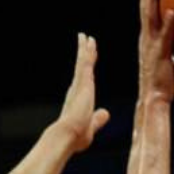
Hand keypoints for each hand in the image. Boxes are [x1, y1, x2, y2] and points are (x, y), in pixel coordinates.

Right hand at [57, 34, 110, 152]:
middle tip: (86, 42)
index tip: (88, 61)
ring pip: (83, 62)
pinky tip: (88, 41)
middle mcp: (77, 89)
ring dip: (85, 49)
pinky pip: (86, 62)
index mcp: (79, 99)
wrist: (67, 135)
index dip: (86, 70)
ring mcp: (79, 85)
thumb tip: (106, 113)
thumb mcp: (92, 126)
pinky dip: (86, 51)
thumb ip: (98, 119)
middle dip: (85, 55)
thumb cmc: (77, 137)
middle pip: (83, 68)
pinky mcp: (83, 82)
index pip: (85, 81)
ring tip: (86, 36)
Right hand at [138, 0, 173, 103]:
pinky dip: (168, 24)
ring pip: (150, 17)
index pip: (146, 13)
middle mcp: (146, 39)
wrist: (153, 98)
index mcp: (147, 39)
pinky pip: (164, 36)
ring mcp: (151, 46)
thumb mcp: (166, 62)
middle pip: (145, 9)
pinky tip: (172, 13)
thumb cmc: (161, 83)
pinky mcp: (159, 55)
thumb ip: (171, 50)